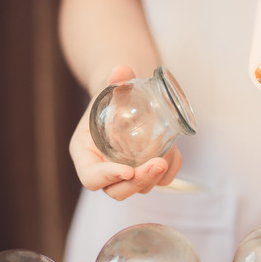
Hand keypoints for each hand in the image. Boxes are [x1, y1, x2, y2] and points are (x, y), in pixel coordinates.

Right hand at [69, 65, 181, 199]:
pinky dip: (170, 172)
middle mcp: (103, 168)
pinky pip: (160, 182)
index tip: (127, 170)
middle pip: (117, 191)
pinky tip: (175, 154)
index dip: (107, 177)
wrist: (126, 97)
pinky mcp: (145, 172)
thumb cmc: (112, 94)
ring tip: (168, 154)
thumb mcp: (111, 87)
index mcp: (85, 153)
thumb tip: (121, 70)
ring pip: (140, 189)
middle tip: (157, 164)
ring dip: (156, 177)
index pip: (91, 177)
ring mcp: (125, 174)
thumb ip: (114, 80)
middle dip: (138, 181)